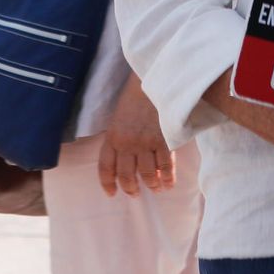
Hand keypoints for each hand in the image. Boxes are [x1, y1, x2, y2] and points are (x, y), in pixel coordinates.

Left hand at [97, 77, 176, 197]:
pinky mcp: (163, 141)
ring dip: (151, 185)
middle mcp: (126, 143)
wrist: (155, 79)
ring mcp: (145, 143)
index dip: (108, 183)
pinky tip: (168, 183)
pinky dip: (167, 179)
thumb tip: (125, 158)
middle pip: (126, 176)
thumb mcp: (120, 116)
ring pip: (146, 175)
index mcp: (112, 136)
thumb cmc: (137, 95)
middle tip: (136, 193)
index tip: (112, 193)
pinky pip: (165, 168)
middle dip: (131, 188)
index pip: (105, 167)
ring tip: (155, 188)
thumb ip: (119, 136)